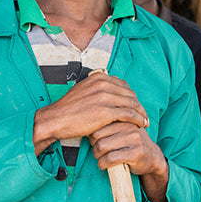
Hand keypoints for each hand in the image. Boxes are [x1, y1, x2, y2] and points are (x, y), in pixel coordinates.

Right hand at [32, 72, 147, 154]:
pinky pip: (128, 114)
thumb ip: (96, 88)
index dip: (131, 96)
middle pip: (130, 94)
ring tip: (144, 121)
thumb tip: (108, 90)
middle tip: (143, 114)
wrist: (56, 119)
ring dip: (141, 113)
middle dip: (138, 105)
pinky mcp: (106, 112)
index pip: (123, 85)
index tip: (135, 105)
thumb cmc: (68, 109)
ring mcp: (105, 97)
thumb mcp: (83, 90)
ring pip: (132, 104)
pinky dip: (137, 119)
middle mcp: (103, 84)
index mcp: (98, 77)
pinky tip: (140, 124)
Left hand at [88, 122, 165, 177]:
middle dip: (93, 145)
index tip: (96, 140)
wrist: (152, 157)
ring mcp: (133, 140)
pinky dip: (103, 164)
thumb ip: (110, 122)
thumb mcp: (124, 128)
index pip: (99, 122)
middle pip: (97, 135)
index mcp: (125, 118)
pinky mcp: (134, 154)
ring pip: (101, 147)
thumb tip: (87, 122)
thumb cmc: (133, 142)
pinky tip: (104, 164)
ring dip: (97, 156)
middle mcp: (129, 126)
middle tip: (98, 151)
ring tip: (101, 157)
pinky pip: (110, 158)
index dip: (92, 134)